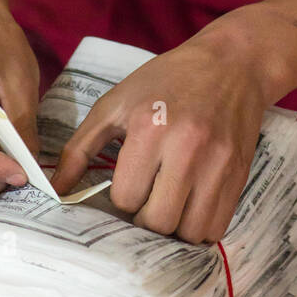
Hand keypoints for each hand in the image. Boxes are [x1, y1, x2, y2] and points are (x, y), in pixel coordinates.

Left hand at [50, 31, 271, 242]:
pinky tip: (190, 206)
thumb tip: (56, 190)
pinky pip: (216, 227)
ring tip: (168, 204)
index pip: (126, 198)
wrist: (231, 64)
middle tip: (146, 198)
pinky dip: (199, 228)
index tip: (128, 182)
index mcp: (149, 127)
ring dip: (172, 227)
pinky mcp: (240, 174)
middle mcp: (187, 148)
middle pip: (157, 221)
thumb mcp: (116, 102)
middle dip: (144, 217)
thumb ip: (80, 148)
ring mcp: (218, 163)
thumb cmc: (166, 81)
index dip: (121, 197)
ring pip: (188, 232)